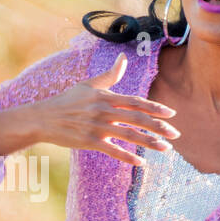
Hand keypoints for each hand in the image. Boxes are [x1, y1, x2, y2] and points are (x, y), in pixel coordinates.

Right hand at [23, 52, 180, 166]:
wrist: (43, 118)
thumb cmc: (67, 101)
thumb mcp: (88, 85)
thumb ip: (110, 74)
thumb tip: (124, 57)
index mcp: (106, 96)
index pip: (136, 101)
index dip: (155, 108)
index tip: (172, 114)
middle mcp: (104, 110)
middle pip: (137, 118)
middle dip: (159, 126)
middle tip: (176, 134)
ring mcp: (97, 127)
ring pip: (129, 135)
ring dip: (150, 142)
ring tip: (166, 148)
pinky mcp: (89, 142)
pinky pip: (113, 151)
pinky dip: (127, 157)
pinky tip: (141, 163)